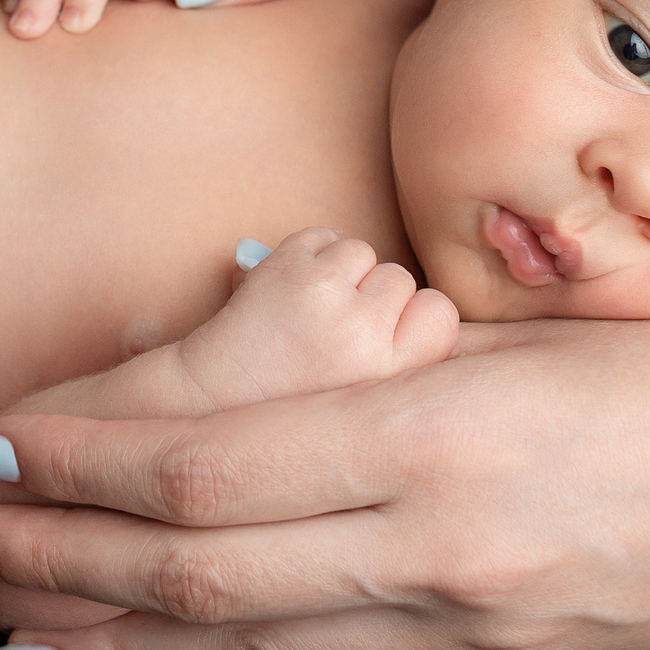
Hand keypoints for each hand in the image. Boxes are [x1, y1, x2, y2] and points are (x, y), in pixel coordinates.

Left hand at [0, 296, 649, 649]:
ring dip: (108, 636)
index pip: (208, 460)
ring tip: (6, 624)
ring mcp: (473, 631)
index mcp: (445, 434)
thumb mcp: (538, 330)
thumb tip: (259, 314)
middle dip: (55, 557)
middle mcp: (443, 549)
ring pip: (243, 647)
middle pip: (196, 569)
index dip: (83, 459)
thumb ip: (392, 349)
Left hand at [171, 229, 458, 407]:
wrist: (207, 403)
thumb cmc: (289, 408)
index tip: (378, 342)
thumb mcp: (367, 411)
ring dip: (339, 273)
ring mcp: (331, 301)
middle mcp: (369, 340)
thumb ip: (409, 371)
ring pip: (364, 255)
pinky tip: (288, 291)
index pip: (442, 316)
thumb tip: (436, 321)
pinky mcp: (293, 271)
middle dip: (371, 299)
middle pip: (402, 282)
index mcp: (394, 381)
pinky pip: (325, 237)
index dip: (412, 322)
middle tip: (332, 333)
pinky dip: (307, 254)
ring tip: (308, 312)